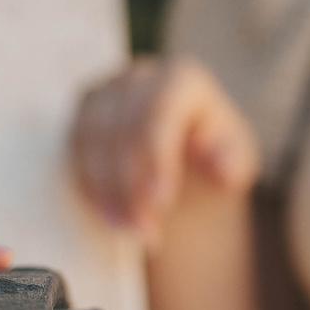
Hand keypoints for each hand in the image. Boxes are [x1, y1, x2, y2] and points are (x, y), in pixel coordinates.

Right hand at [70, 56, 259, 248]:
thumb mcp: (234, 160)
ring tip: (130, 230)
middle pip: (120, 128)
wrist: (186, 157)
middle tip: (146, 231)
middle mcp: (136, 77)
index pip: (159, 111)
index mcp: (180, 77)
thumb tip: (224, 171)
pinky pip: (75, 154)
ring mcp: (103, 94)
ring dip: (108, 193)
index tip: (163, 202)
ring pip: (90, 142)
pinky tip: (111, 216)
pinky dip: (91, 189)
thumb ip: (232, 162)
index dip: (156, 157)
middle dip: (130, 187)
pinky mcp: (82, 116)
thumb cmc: (213, 156)